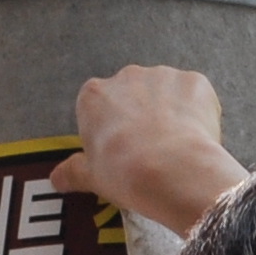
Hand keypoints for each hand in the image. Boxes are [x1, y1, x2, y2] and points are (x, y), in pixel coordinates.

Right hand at [52, 66, 252, 235]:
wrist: (172, 171)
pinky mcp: (195, 82)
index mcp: (94, 96)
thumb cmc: (125, 173)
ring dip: (171, 113)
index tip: (120, 151)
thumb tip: (56, 178)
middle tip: (151, 151)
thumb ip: (73, 172)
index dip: (111, 130)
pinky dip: (199, 114)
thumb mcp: (92, 177)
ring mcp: (163, 75)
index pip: (99, 107)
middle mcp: (127, 76)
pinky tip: (197, 138)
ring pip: (167, 93)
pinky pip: (196, 96)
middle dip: (142, 116)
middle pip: (134, 95)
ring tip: (176, 148)